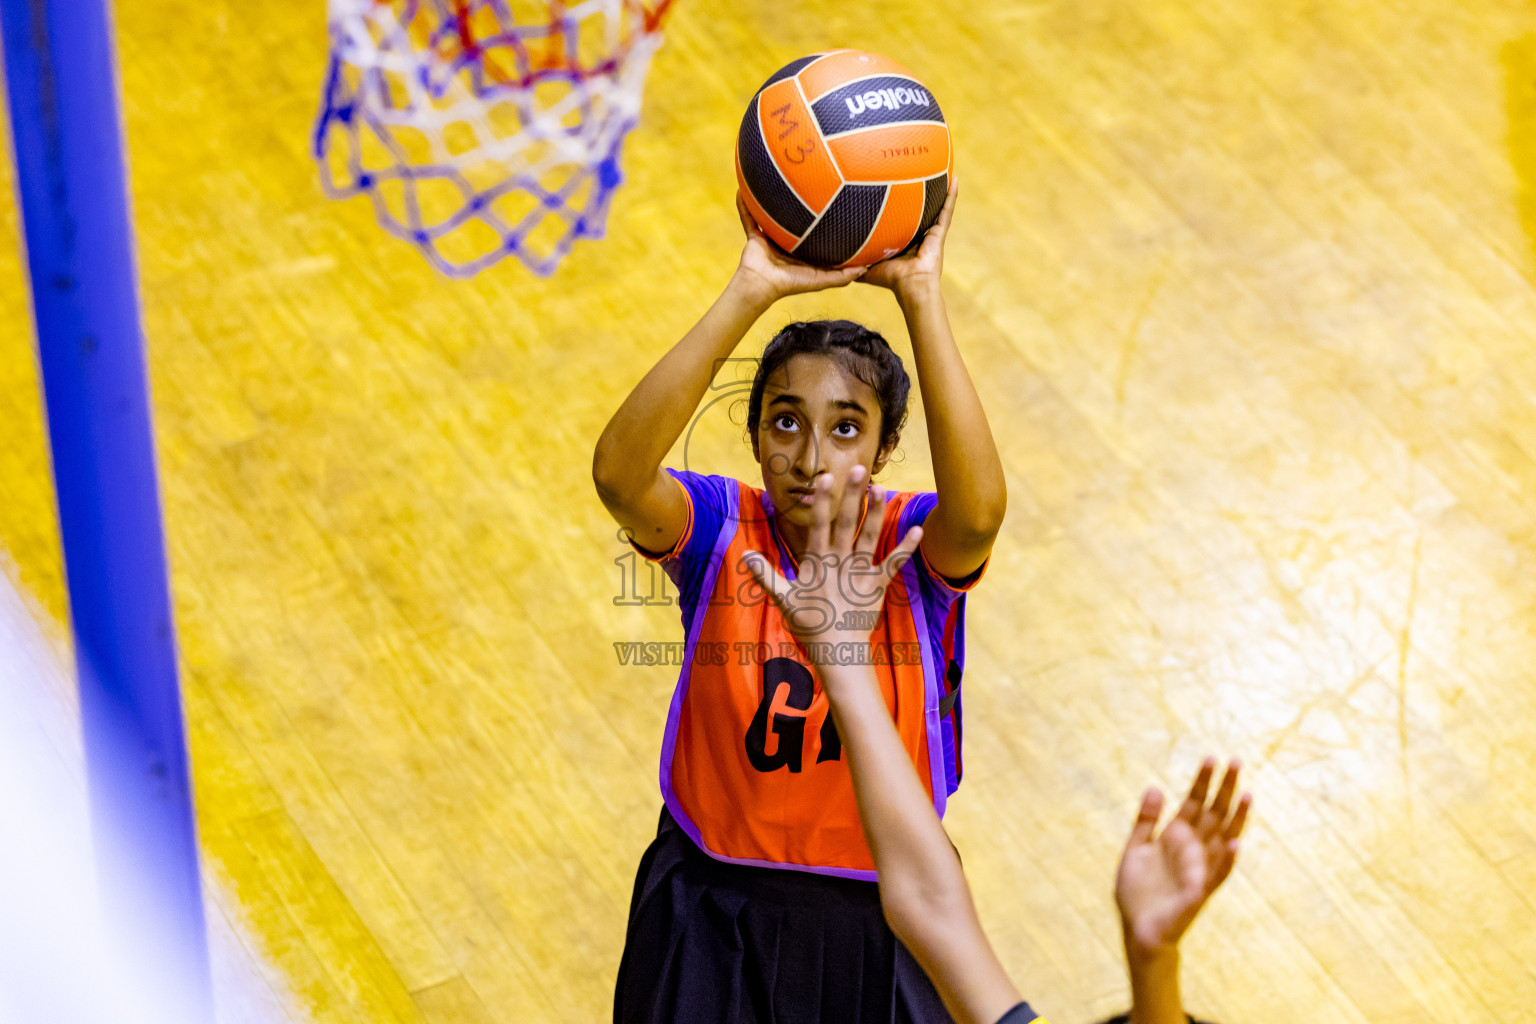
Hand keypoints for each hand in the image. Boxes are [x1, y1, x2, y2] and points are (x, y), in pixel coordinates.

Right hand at [732, 193, 865, 306]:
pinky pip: (748, 216)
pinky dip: (743, 204)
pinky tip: (741, 188)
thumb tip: (867, 267)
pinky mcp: (753, 236)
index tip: (834, 203)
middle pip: (793, 219)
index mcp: (801, 250)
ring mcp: (769, 238)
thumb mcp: (821, 280)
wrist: (761, 286)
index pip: (814, 232)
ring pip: (770, 214)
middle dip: (797, 204)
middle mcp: (785, 242)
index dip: (822, 219)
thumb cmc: (791, 284)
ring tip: (772, 178)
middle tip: (806, 182)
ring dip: (770, 200)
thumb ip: (842, 276)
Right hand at [742, 465, 921, 658]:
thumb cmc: (809, 627)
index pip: (819, 526)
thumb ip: (766, 575)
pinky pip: (894, 564)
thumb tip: (746, 555)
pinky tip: (918, 530)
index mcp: (817, 564)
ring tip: (880, 488)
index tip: (826, 478)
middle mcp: (840, 563)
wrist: (838, 654)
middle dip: (853, 495)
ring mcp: (860, 574)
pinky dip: (906, 548)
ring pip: (869, 537)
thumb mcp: (783, 600)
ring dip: (875, 512)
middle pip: (846, 523)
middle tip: (859, 469)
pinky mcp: (877, 586)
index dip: (823, 501)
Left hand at [859, 178, 956, 299]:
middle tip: (918, 174)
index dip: (899, 207)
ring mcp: (931, 232)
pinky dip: (952, 196)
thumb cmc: (890, 280)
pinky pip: (947, 210)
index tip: (894, 189)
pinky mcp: (939, 232)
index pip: (901, 220)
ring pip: (936, 207)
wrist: (910, 285)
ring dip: (939, 190)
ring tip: (941, 170)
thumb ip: (854, 262)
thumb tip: (833, 259)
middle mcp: (918, 234)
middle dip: (920, 194)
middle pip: (919, 210)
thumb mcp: (868, 268)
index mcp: (904, 240)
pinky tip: (954, 180)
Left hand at [1115, 758, 1250, 956]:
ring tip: (1246, 794)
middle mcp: (1192, 849)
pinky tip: (1235, 842)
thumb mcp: (1136, 848)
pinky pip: (1217, 874)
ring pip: (1223, 838)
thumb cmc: (1138, 891)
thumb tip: (1154, 786)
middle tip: (1235, 761)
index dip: (1203, 781)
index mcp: (1176, 836)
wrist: (1137, 928)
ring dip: (1236, 818)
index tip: (1212, 758)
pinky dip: (1227, 859)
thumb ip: (1146, 820)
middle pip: (1213, 813)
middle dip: (1224, 789)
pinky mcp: (1198, 891)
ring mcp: (1198, 868)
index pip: (1194, 802)